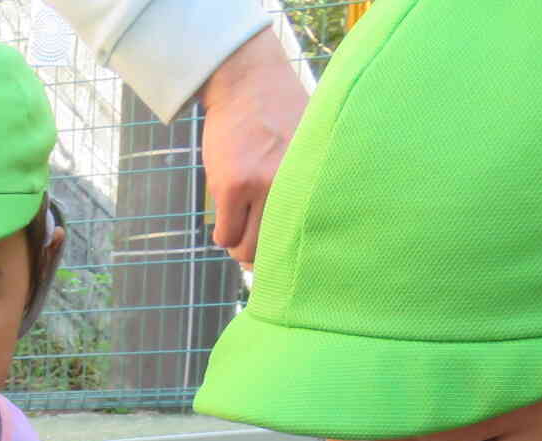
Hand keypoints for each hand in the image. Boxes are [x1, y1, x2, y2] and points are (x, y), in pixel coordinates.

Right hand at [197, 28, 305, 265]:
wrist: (248, 82)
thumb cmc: (280, 115)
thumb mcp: (310, 148)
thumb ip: (308, 184)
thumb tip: (300, 234)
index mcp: (317, 178)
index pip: (313, 236)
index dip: (297, 252)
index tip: (289, 256)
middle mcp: (295, 185)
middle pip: (277, 249)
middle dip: (264, 253)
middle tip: (257, 241)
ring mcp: (262, 186)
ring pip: (246, 248)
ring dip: (241, 245)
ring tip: (241, 228)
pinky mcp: (232, 185)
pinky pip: (225, 234)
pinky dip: (224, 234)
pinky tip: (227, 218)